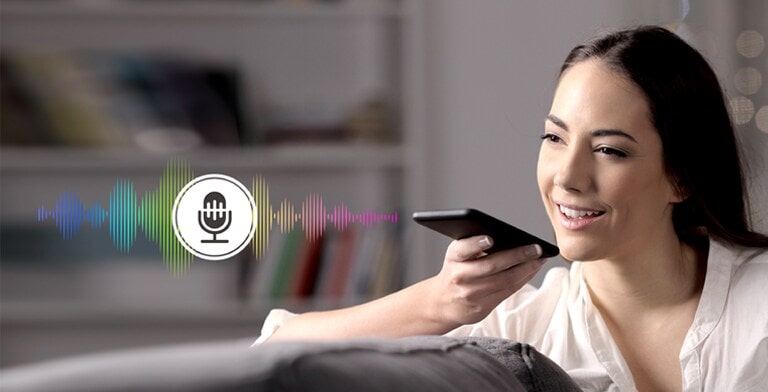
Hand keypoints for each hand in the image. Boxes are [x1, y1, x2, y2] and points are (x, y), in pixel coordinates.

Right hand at [429, 235, 545, 326]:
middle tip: (536, 248)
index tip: (490, 239)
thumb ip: (475, 246)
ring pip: (505, 280)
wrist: (443, 302)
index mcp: (453, 258)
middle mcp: (460, 276)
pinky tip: (531, 270)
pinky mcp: (482, 308)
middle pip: (492, 266)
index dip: (476, 244)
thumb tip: (511, 239)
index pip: (463, 249)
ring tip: (539, 259)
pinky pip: (508, 291)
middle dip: (518, 256)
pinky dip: (523, 279)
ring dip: (526, 269)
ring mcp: (471, 294)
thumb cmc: (457, 271)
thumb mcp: (458, 255)